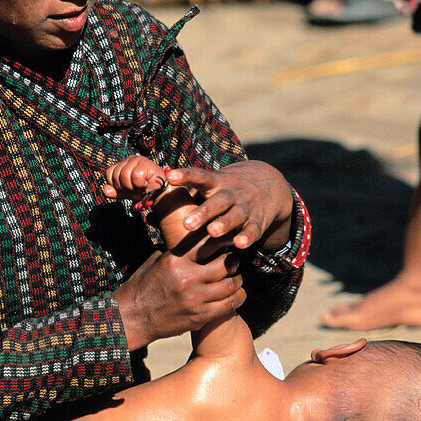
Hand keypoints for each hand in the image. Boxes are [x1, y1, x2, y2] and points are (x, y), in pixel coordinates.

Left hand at [103, 156, 166, 202]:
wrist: (160, 194)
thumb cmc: (145, 191)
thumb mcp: (127, 193)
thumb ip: (115, 191)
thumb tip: (105, 191)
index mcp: (123, 164)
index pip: (109, 173)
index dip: (116, 185)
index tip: (127, 188)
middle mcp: (130, 159)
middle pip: (116, 175)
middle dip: (125, 187)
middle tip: (136, 188)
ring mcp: (138, 160)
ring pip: (124, 175)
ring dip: (132, 186)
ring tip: (141, 186)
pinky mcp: (145, 163)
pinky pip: (135, 176)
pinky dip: (140, 184)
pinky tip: (146, 183)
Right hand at [114, 234, 245, 349]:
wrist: (131, 318)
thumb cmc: (141, 287)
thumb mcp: (155, 262)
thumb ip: (177, 252)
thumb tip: (194, 240)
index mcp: (175, 259)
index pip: (208, 242)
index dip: (223, 238)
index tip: (229, 238)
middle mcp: (187, 277)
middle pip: (226, 263)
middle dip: (233, 260)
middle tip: (233, 261)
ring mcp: (195, 299)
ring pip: (231, 284)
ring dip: (237, 279)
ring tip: (235, 278)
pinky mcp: (199, 317)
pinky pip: (229, 305)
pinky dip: (237, 298)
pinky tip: (237, 294)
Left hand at [163, 161, 292, 253]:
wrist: (269, 185)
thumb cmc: (227, 189)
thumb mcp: (211, 185)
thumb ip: (186, 196)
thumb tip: (150, 210)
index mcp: (216, 183)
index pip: (200, 176)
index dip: (185, 176)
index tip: (170, 176)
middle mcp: (231, 194)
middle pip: (217, 201)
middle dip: (203, 212)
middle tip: (187, 224)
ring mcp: (245, 207)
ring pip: (234, 216)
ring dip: (224, 224)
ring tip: (212, 232)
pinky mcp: (258, 221)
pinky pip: (252, 230)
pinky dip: (247, 237)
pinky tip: (239, 244)